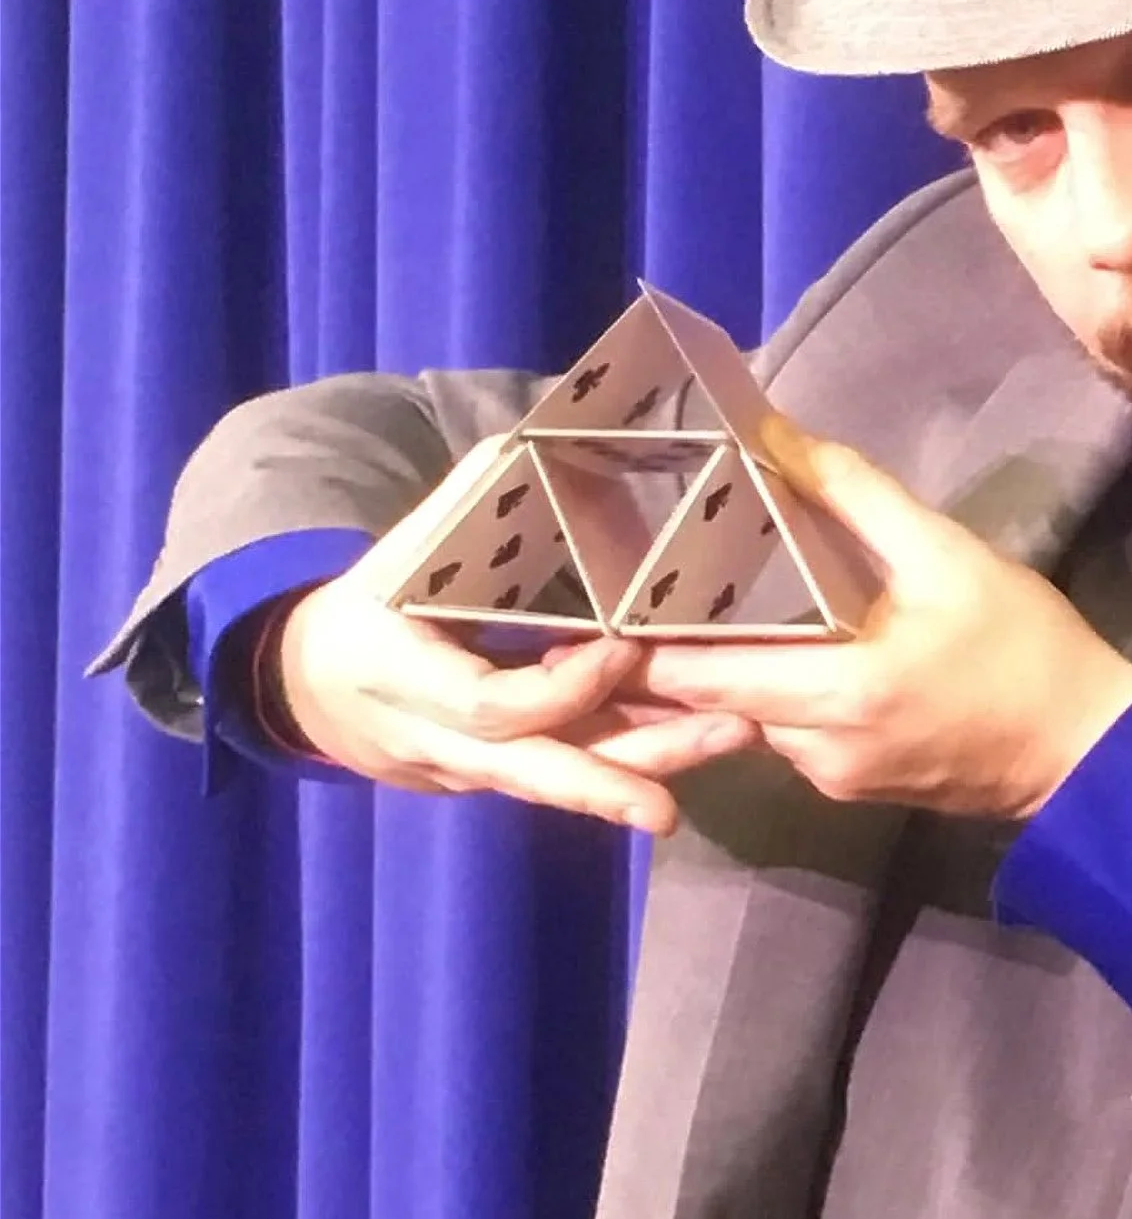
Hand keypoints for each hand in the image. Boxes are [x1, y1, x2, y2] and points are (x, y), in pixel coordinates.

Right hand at [272, 438, 756, 833]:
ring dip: (650, 765)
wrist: (309, 691)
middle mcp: (434, 741)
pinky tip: (702, 737)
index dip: (560, 687)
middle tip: (704, 765)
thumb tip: (535, 434)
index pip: (489, 706)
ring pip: (561, 782)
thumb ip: (464, 505)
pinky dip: (632, 758)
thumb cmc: (369, 604)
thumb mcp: (396, 555)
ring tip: (735, 738)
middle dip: (615, 776)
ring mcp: (468, 773)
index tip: (624, 650)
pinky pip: (566, 776)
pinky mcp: (497, 783)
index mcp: (400, 678)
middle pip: (534, 771)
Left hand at [627, 415, 1131, 818]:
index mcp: (832, 694)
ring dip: (717, 666)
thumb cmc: (1027, 649)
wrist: (1090, 753)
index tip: (595, 588)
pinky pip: (782, 731)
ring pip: (742, 715)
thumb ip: (855, 494)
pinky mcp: (849, 784)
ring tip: (683, 599)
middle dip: (663, 648)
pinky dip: (761, 687)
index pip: (692, 676)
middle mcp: (813, 750)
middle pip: (703, 699)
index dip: (633, 639)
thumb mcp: (948, 555)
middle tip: (626, 580)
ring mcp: (829, 775)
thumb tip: (773, 435)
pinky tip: (760, 639)